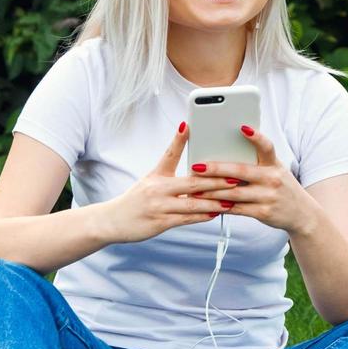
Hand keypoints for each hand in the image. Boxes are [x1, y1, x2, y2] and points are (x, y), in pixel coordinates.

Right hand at [98, 122, 239, 243]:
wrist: (112, 221)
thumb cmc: (135, 200)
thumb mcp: (149, 180)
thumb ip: (168, 171)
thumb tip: (192, 165)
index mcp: (155, 176)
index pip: (169, 153)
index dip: (179, 139)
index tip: (189, 125)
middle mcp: (157, 189)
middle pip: (191, 182)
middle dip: (215, 181)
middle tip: (234, 176)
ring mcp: (159, 207)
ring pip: (192, 203)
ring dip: (214, 202)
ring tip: (231, 198)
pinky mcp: (160, 223)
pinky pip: (186, 219)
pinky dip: (202, 216)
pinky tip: (215, 213)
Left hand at [188, 125, 318, 234]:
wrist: (303, 214)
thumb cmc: (281, 187)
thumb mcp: (276, 171)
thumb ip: (258, 162)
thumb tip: (227, 151)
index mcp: (274, 164)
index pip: (267, 147)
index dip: (256, 137)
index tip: (242, 127)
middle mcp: (273, 178)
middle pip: (241, 171)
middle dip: (217, 168)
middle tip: (197, 166)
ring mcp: (268, 196)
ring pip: (234, 193)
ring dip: (212, 191)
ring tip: (195, 188)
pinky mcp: (263, 212)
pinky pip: (237, 209)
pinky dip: (221, 206)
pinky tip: (207, 204)